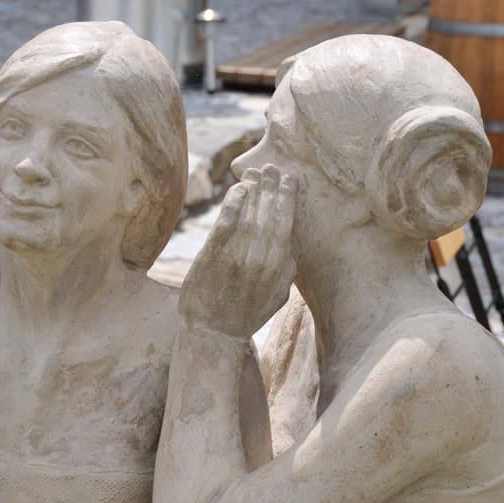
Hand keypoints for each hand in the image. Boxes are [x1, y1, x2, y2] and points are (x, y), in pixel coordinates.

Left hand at [180, 166, 296, 339]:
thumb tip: (291, 244)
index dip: (289, 199)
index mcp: (278, 269)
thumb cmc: (246, 315)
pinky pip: (225, 225)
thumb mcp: (277, 297)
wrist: (214, 335)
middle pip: (269, 216)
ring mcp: (235, 260)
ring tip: (256, 173)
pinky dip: (233, 204)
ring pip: (249, 217)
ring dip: (254, 191)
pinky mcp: (212, 259)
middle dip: (272, 188)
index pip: (287, 225)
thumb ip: (287, 270)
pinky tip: (238, 189)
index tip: (290, 179)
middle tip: (273, 167)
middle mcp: (260, 262)